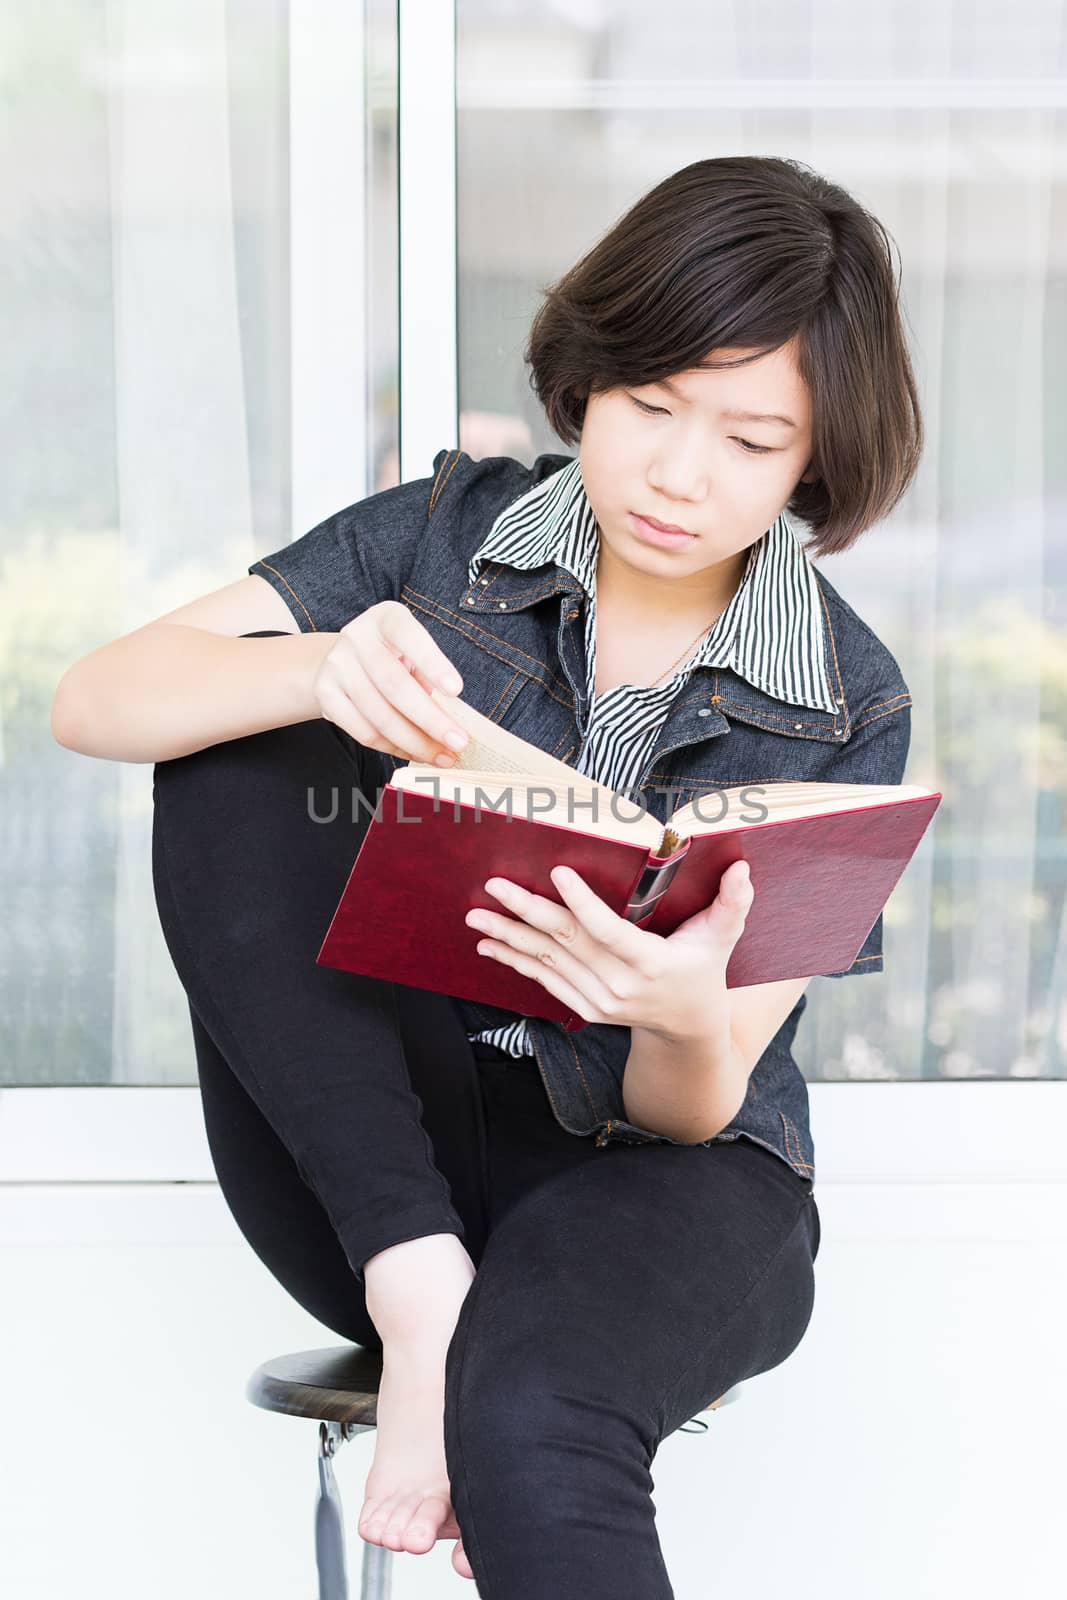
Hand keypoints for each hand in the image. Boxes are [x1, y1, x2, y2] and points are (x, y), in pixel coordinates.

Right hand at [312, 600, 470, 768]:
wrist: (341, 660)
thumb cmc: (392, 656)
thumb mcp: (411, 651)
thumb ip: (427, 675)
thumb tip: (447, 720)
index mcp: (386, 619)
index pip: (410, 637)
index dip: (433, 664)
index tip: (456, 691)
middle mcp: (356, 637)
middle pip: (395, 686)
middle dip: (431, 720)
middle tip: (459, 743)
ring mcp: (337, 667)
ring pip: (380, 716)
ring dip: (415, 743)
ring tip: (442, 757)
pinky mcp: (326, 695)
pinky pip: (364, 732)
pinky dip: (393, 748)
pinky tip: (415, 753)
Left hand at [464, 859, 754, 1040]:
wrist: (688, 1027)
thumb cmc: (703, 969)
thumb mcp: (722, 937)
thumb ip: (733, 904)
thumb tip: (743, 869)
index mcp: (650, 963)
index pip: (609, 931)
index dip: (582, 904)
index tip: (557, 873)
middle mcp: (620, 986)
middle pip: (567, 943)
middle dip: (526, 912)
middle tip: (494, 886)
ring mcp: (599, 1001)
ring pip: (547, 962)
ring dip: (509, 937)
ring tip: (477, 916)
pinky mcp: (584, 1009)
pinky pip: (543, 981)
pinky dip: (515, 962)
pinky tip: (489, 945)